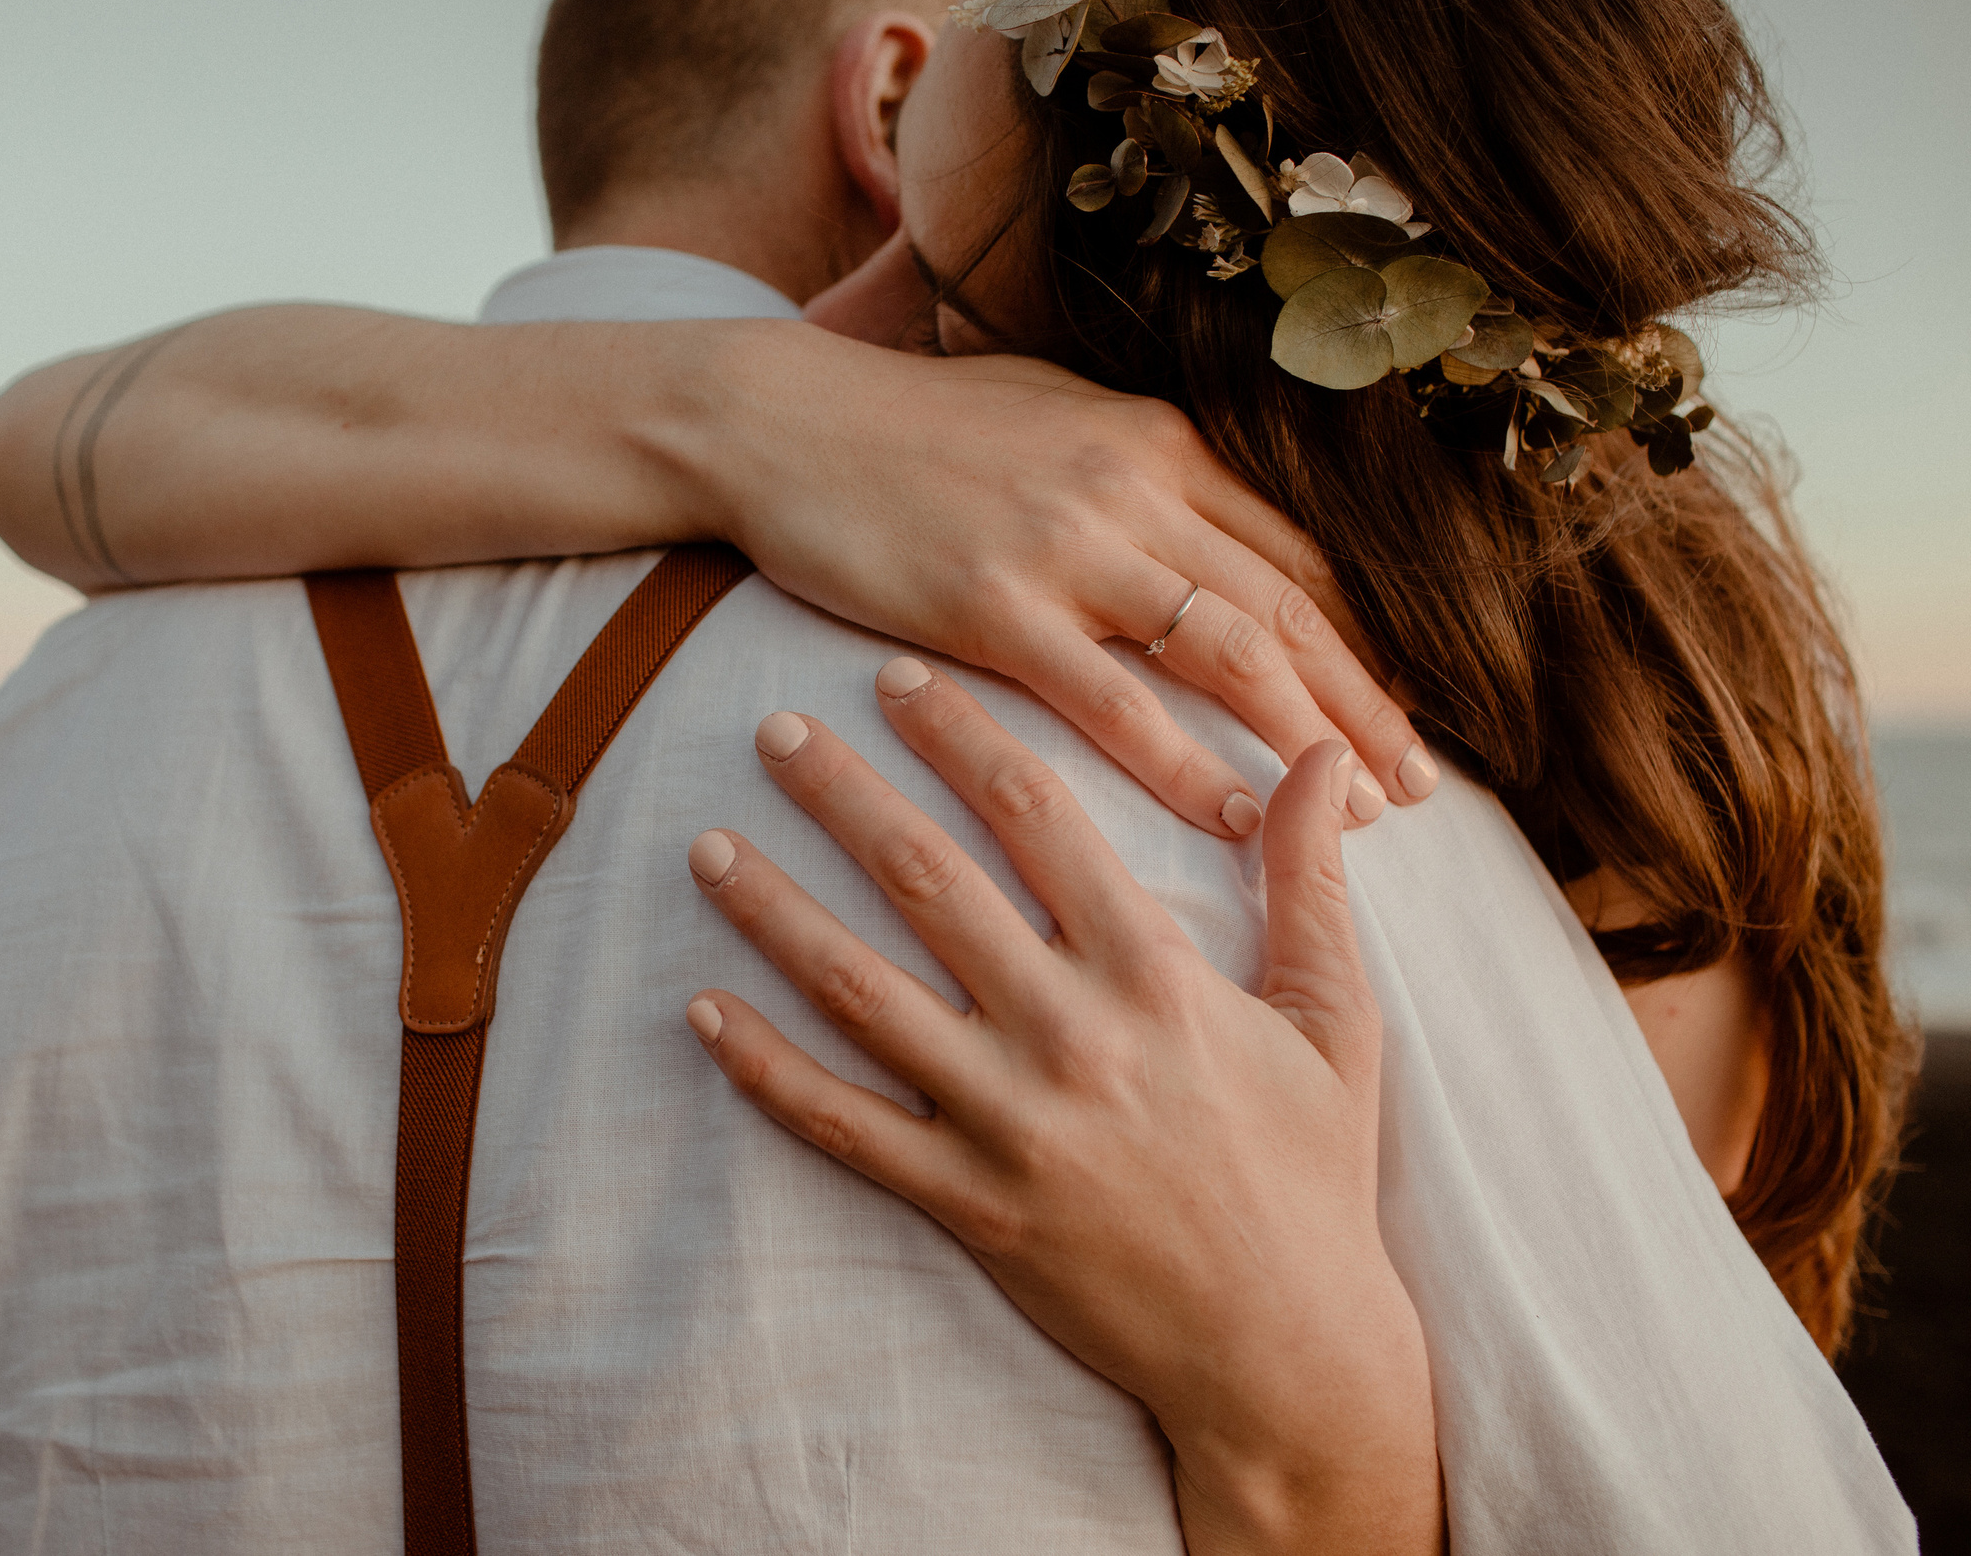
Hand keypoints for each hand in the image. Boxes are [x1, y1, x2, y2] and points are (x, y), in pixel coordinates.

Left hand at [680, 661, 1440, 1554]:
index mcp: (1154, 976)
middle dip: (841, 795)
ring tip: (706, 847)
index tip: (896, 680)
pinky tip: (701, 1013)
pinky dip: (766, 1069)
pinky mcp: (966, 1205)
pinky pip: (843, 1127)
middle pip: (928, 881)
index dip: (960, 735)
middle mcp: (1070, 1036)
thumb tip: (1308, 757)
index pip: (1037, 817)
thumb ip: (1307, 883)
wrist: (1284, 1355)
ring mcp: (1008, 1124)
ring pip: (861, 994)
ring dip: (773, 914)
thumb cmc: (1314, 1175)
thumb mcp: (1333, 1021)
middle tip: (773, 728)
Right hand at [688, 310, 1438, 838]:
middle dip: (1369, 706)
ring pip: (1233, 650)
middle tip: (1425, 790)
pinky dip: (1189, 767)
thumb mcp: (1050, 418)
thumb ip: (1135, 471)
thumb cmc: (906, 428)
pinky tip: (1238, 822)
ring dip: (1310, 740)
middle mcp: (1135, 483)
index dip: (1368, 643)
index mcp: (1159, 440)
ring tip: (1365, 818)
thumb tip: (1202, 533)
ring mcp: (1067, 543)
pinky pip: (1115, 702)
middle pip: (1293, 606)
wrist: (777, 418)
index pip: (1301, 554)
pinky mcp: (993, 604)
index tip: (1410, 714)